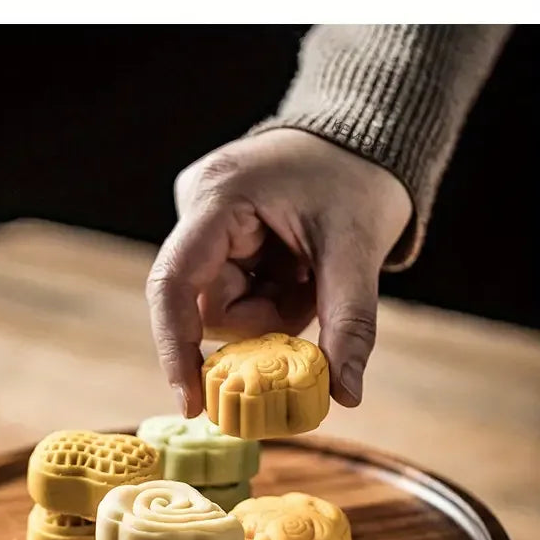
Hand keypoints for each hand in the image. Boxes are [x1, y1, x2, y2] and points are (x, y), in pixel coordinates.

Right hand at [147, 128, 411, 414]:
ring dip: (271, 310)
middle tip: (309, 296)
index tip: (192, 402)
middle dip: (263, 320)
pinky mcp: (216, 234)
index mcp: (219, 196)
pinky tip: (296, 266)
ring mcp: (202, 219)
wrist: (364, 137)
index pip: (174, 283)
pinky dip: (270, 296)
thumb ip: (350, 322)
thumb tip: (345, 395)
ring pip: (224, 306)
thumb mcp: (359, 249)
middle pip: (209, 305)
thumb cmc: (359, 177)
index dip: (176, 347)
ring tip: (309, 274)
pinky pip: (234, 290)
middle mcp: (197, 205)